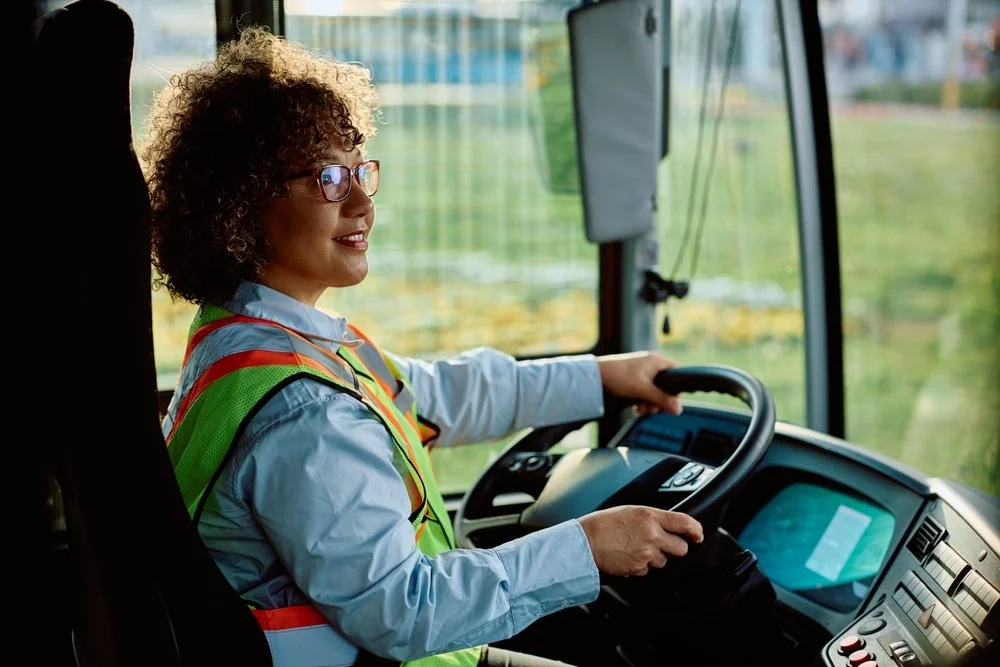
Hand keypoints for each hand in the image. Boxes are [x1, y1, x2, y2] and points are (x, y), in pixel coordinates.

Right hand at [578, 506, 703, 576]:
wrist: (585, 542)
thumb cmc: (603, 524)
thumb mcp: (630, 511)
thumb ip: (651, 518)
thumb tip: (667, 526)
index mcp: (650, 516)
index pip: (684, 522)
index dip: (695, 530)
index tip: (698, 535)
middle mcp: (652, 534)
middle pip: (681, 548)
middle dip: (674, 548)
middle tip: (661, 544)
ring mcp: (646, 553)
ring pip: (664, 561)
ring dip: (655, 558)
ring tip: (635, 549)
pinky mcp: (639, 568)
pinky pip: (648, 570)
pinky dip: (641, 566)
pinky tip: (628, 556)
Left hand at [596, 351, 682, 414]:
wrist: (595, 376)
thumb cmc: (619, 377)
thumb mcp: (643, 390)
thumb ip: (662, 399)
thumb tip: (679, 409)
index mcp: (656, 361)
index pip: (676, 373)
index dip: (675, 389)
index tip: (670, 401)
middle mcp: (650, 364)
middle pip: (664, 385)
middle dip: (659, 400)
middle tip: (653, 409)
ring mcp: (640, 370)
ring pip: (653, 389)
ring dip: (649, 402)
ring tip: (641, 409)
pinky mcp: (632, 378)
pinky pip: (643, 390)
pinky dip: (641, 399)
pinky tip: (636, 407)